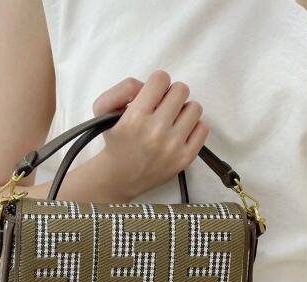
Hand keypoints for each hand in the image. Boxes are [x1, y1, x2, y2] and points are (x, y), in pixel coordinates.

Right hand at [91, 70, 208, 200]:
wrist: (120, 177)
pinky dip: (193, 127)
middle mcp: (156, 132)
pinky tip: (179, 132)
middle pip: (181, 90)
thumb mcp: (103, 109)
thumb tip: (149, 85)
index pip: (161, 79)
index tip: (153, 95)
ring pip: (195, 107)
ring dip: (183, 110)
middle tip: (162, 108)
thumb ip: (124, 88)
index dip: (157, 84)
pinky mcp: (185, 158)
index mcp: (135, 117)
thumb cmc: (115, 141)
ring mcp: (173, 147)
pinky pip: (203, 128)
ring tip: (171, 120)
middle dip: (171, 95)